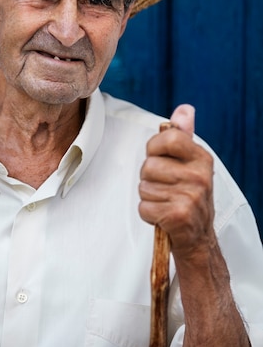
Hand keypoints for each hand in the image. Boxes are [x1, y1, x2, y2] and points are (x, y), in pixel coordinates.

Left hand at [139, 105, 215, 258]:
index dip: (154, 149)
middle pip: (149, 166)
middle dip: (149, 178)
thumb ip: (183, 135)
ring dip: (149, 197)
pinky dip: (148, 214)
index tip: (159, 159)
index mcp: (202, 158)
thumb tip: (184, 109)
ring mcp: (190, 196)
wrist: (198, 237)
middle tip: (165, 188)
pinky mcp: (178, 216)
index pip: (168, 138)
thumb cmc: (188, 196)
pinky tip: (163, 216)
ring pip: (144, 187)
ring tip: (165, 202)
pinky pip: (144, 207)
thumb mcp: (190, 164)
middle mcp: (199, 176)